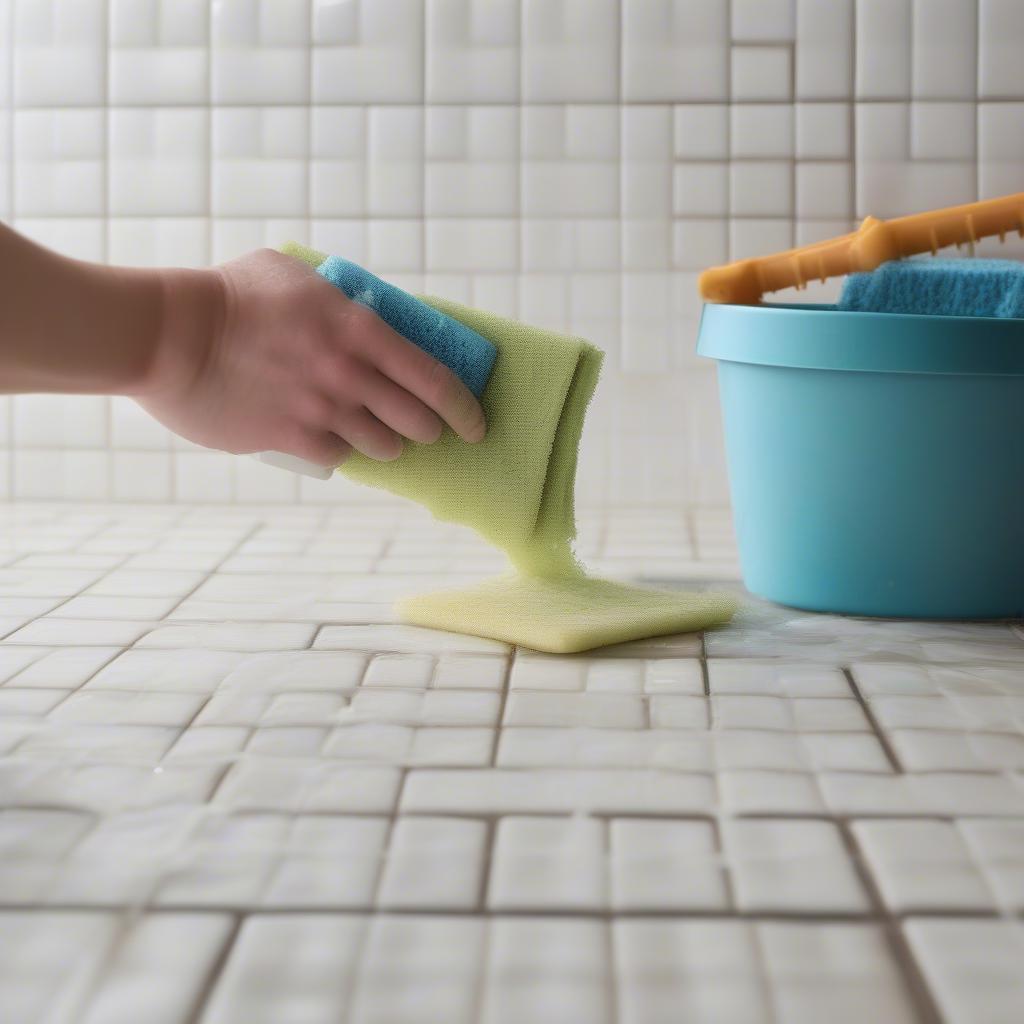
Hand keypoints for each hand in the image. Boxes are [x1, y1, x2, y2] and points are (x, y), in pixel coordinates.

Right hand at [138, 248, 486, 466]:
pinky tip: (329, 437)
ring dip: (388, 442)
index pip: (434, 378)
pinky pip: (338, 455)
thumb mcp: (291, 272)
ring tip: (377, 434)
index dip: (464, 407)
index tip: (476, 423)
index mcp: (358, 328)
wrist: (170, 335)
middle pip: (417, 419)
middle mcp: (349, 373)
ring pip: (384, 444)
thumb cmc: (228, 294)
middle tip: (424, 428)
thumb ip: (332, 292)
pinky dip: (341, 449)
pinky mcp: (290, 437)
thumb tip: (355, 304)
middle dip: (428, 428)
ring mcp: (322, 408)